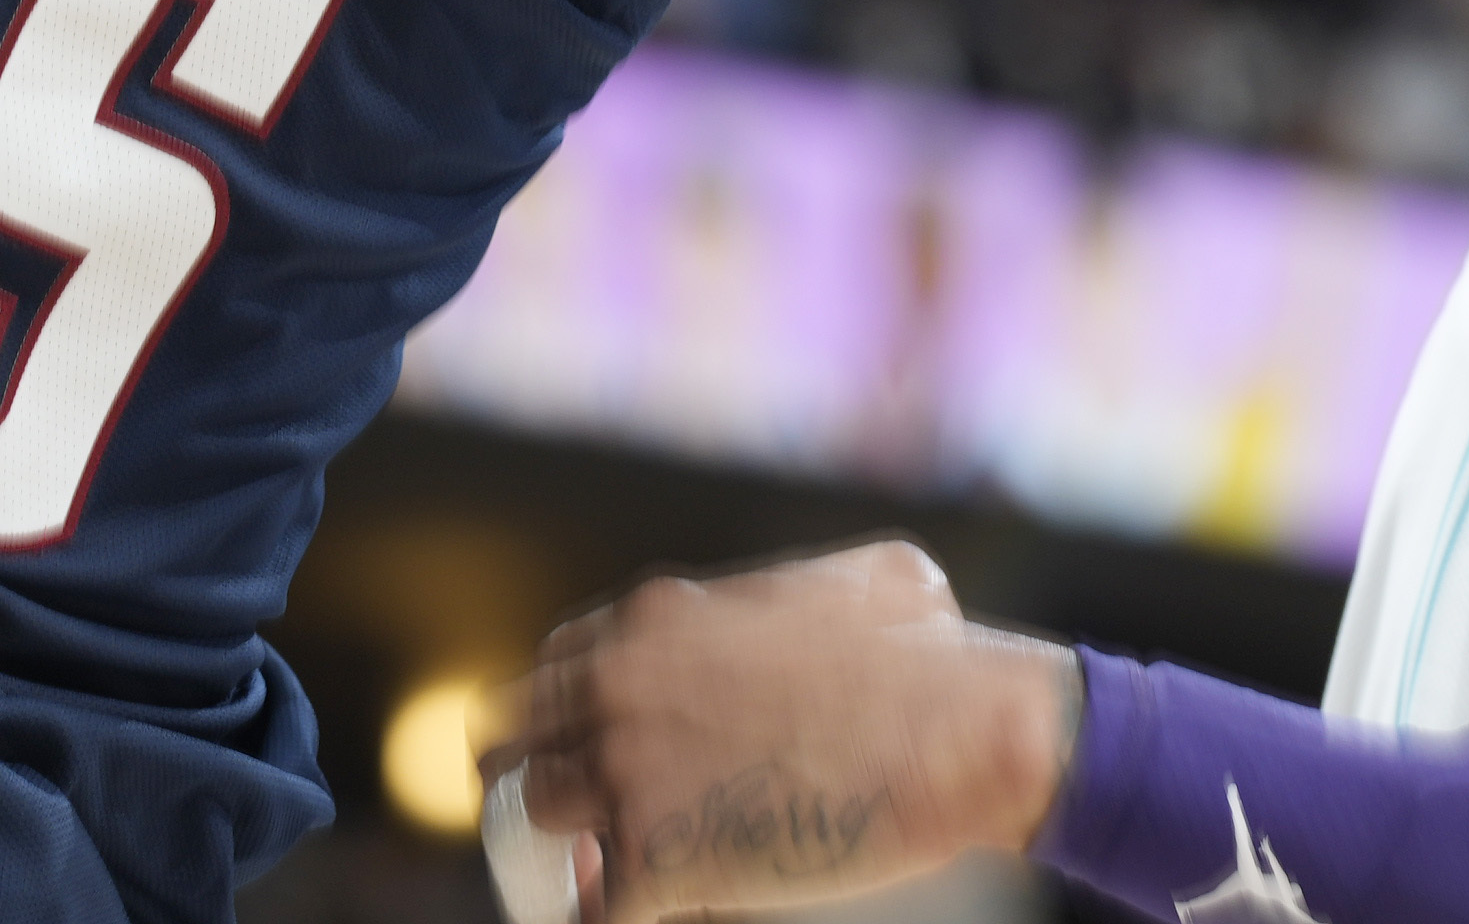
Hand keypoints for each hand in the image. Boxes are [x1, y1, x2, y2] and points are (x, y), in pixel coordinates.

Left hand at [500, 543, 1075, 918]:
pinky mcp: (650, 858)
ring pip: (530, 821)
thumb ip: (801, 586)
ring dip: (570, 854)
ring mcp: (624, 772)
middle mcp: (614, 684)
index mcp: (650, 617)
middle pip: (505, 741)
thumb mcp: (858, 577)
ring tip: (618, 881)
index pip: (548, 668)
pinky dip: (618, 918)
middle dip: (538, 783)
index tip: (597, 754)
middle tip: (580, 829)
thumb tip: (820, 600)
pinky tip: (677, 915)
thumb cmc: (936, 659)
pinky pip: (592, 908)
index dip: (570, 720)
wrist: (963, 734)